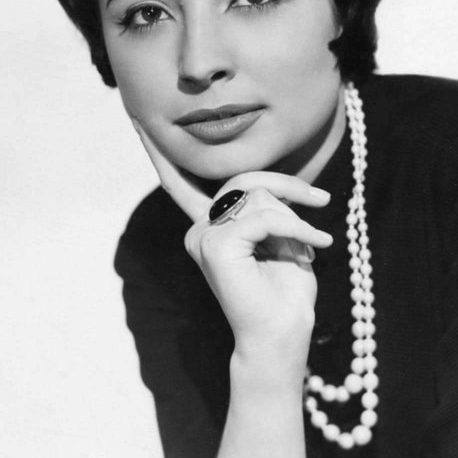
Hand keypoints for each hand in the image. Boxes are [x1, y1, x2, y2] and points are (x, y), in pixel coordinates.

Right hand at [132, 120, 331, 374]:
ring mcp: (203, 236)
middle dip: (286, 184)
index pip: (179, 182)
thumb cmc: (285, 292)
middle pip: (242, 179)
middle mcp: (199, 228)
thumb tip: (267, 188)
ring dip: (295, 215)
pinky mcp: (215, 244)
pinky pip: (264, 214)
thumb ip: (266, 208)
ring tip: (315, 241)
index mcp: (209, 226)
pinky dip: (295, 226)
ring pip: (257, 194)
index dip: (158, 154)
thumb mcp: (279, 238)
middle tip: (321, 201)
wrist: (281, 337)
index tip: (137, 121)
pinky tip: (315, 245)